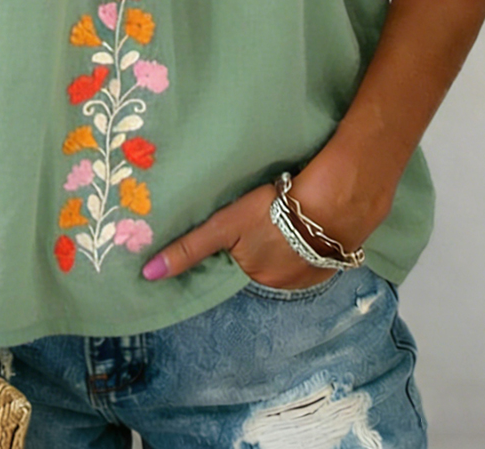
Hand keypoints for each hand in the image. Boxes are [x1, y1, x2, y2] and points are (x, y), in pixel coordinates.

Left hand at [141, 156, 390, 287]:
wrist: (336, 201)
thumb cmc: (275, 209)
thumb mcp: (226, 225)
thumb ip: (190, 249)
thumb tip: (148, 275)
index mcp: (254, 274)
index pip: (234, 261)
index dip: (235, 244)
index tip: (238, 228)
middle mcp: (281, 283)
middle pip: (260, 260)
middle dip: (259, 242)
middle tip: (262, 213)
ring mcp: (312, 274)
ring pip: (289, 256)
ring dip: (286, 242)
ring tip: (287, 213)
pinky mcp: (336, 259)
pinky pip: (315, 252)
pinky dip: (311, 241)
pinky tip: (312, 221)